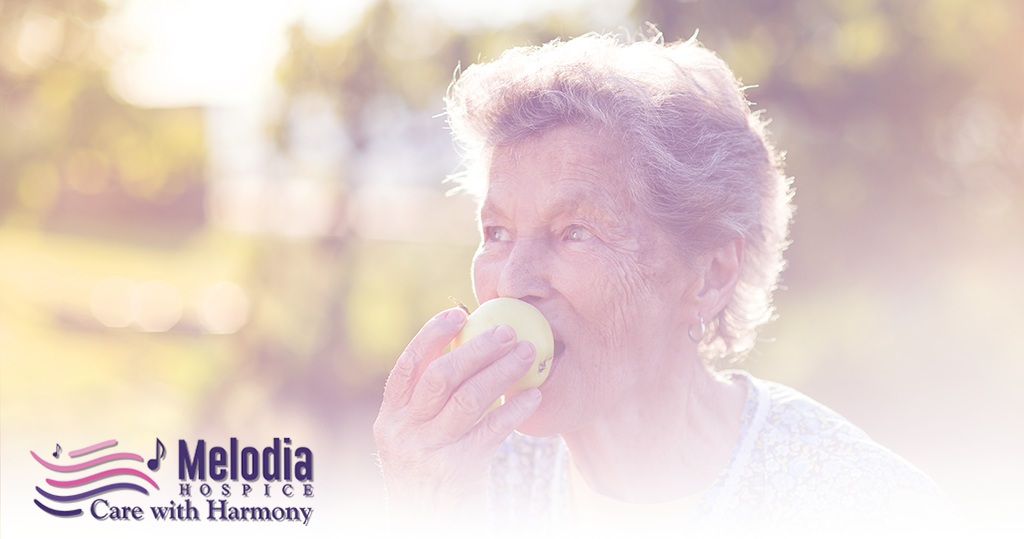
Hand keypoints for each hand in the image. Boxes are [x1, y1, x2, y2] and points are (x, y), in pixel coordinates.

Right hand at [373, 307, 542, 523]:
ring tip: (527, 354)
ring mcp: (430, 451)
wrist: (423, 519)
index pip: (408, 365)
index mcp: (391, 415)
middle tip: (508, 333)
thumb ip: (429, 395)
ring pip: (469, 400)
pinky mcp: (459, 469)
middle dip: (477, 349)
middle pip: (441, 377)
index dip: (431, 335)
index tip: (459, 313)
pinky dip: (514, 410)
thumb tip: (464, 340)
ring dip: (502, 372)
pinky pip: (491, 431)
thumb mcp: (413, 432)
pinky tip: (532, 396)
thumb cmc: (428, 465)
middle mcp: (404, 431)